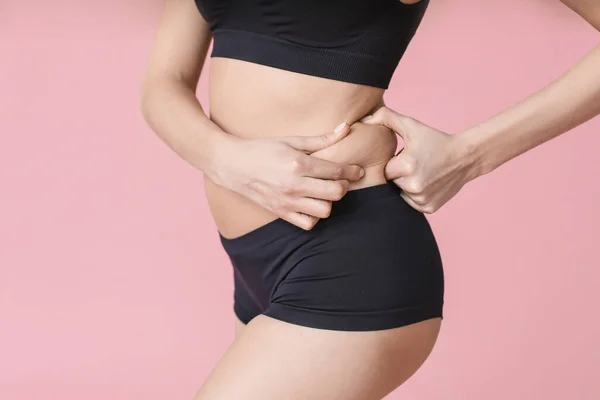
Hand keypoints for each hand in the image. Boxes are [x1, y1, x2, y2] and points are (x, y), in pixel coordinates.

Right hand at [208, 123, 364, 228]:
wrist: (232, 165)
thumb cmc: (262, 149)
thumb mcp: (291, 140)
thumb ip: (321, 139)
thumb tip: (346, 128)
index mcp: (298, 164)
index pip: (336, 171)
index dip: (352, 171)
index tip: (357, 171)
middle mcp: (294, 185)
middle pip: (335, 193)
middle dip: (343, 186)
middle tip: (339, 180)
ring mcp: (287, 201)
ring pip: (324, 210)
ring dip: (329, 202)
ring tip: (323, 192)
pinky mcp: (281, 213)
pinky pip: (308, 223)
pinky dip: (314, 216)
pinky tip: (311, 204)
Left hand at [362, 107, 479, 212]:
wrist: (465, 157)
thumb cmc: (435, 140)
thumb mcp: (411, 125)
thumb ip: (386, 118)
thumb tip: (363, 120)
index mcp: (406, 165)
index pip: (385, 170)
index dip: (394, 163)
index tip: (405, 157)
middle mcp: (413, 185)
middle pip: (392, 183)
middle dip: (400, 175)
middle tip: (415, 165)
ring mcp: (422, 199)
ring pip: (401, 194)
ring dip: (407, 185)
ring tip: (422, 173)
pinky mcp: (429, 208)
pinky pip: (412, 203)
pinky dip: (416, 195)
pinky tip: (427, 183)